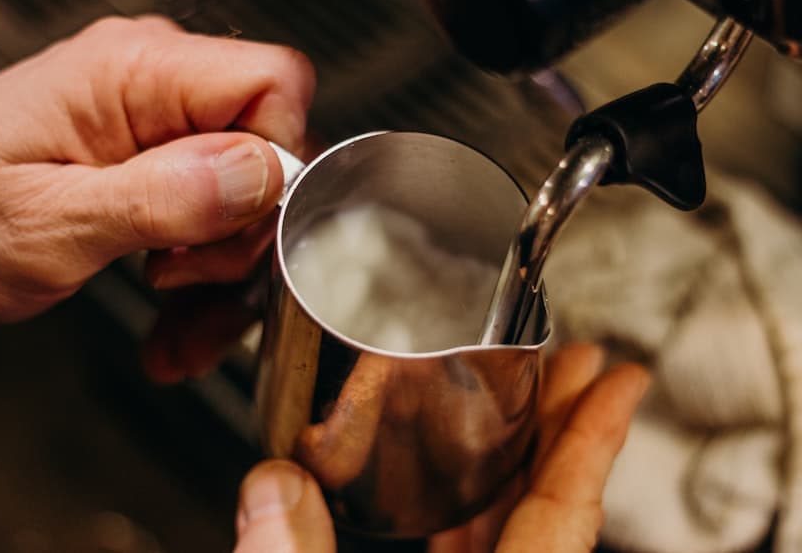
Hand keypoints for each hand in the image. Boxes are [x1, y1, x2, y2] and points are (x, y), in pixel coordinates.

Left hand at [0, 16, 313, 322]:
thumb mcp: (47, 223)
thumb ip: (159, 197)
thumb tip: (261, 175)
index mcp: (134, 74)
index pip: (271, 83)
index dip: (280, 162)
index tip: (238, 227)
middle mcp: (155, 87)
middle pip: (271, 151)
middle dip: (242, 236)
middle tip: (180, 274)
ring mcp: (158, 124)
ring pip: (249, 200)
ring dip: (222, 275)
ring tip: (176, 320)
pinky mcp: (156, 162)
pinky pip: (215, 217)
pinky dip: (202, 278)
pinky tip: (174, 317)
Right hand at [233, 344, 649, 552]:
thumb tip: (269, 490)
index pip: (568, 510)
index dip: (598, 436)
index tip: (623, 377)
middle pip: (543, 499)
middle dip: (553, 419)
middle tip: (564, 357)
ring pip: (505, 521)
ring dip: (507, 453)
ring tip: (505, 390)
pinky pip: (466, 543)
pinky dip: (460, 498)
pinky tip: (437, 468)